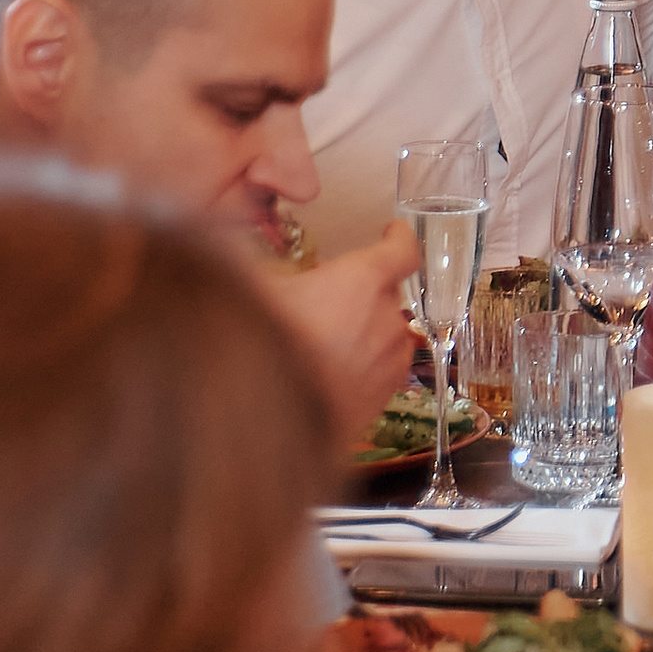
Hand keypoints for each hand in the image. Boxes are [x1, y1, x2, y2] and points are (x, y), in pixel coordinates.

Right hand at [271, 220, 420, 447]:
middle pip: (387, 294)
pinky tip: (330, 372)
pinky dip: (365, 364)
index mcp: (363, 280)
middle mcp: (388, 317)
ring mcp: (391, 359)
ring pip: (387, 333)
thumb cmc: (265, 344)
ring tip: (324, 343)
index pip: (402, 250)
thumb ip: (270, 269)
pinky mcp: (386, 394)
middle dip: (363, 294)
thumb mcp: (258, 290)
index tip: (392, 232)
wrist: (271, 419)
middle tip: (326, 302)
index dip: (399, 237)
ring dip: (366, 331)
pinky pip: (383, 368)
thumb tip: (249, 253)